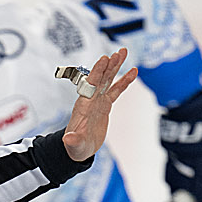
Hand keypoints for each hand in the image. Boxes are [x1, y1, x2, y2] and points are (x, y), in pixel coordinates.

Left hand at [62, 48, 137, 162]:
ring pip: (108, 80)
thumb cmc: (75, 147)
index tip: (104, 59)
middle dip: (109, 65)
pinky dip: (124, 81)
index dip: (97, 73)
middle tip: (119, 52)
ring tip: (123, 52)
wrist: (79, 149)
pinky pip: (116, 90)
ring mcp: (98, 101)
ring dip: (116, 66)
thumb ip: (73, 140)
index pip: (90, 85)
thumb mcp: (74, 145)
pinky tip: (133, 72)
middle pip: (101, 78)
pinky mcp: (105, 105)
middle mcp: (90, 99)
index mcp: (83, 106)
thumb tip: (68, 139)